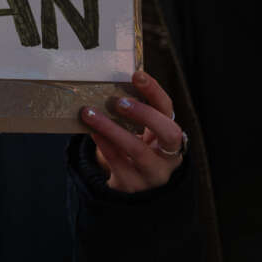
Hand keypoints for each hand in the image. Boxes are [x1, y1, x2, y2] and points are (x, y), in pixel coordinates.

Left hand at [80, 69, 185, 192]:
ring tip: (90, 113)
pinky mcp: (134, 186)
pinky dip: (104, 144)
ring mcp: (154, 173)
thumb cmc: (136, 150)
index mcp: (171, 135)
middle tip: (118, 102)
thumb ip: (132, 114)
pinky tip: (92, 132)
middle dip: (144, 114)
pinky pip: (118, 163)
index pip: (167, 109)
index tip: (137, 75)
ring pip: (138, 150)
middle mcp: (170, 155)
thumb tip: (107, 85)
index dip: (154, 91)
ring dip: (112, 129)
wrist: (130, 186)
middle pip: (168, 132)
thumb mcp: (141, 133)